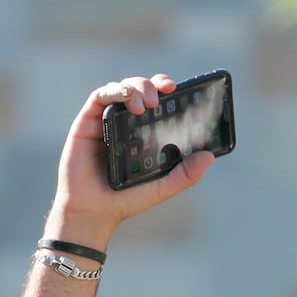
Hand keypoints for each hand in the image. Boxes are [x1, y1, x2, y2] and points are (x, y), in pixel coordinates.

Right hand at [44, 75, 215, 249]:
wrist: (94, 212)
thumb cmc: (126, 200)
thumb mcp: (162, 187)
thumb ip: (186, 174)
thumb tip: (209, 156)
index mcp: (144, 133)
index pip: (157, 103)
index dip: (166, 89)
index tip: (177, 88)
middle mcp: (126, 123)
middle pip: (140, 89)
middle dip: (152, 84)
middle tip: (162, 95)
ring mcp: (107, 121)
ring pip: (122, 88)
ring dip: (136, 87)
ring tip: (145, 104)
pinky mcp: (87, 121)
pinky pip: (101, 96)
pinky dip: (115, 91)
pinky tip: (127, 98)